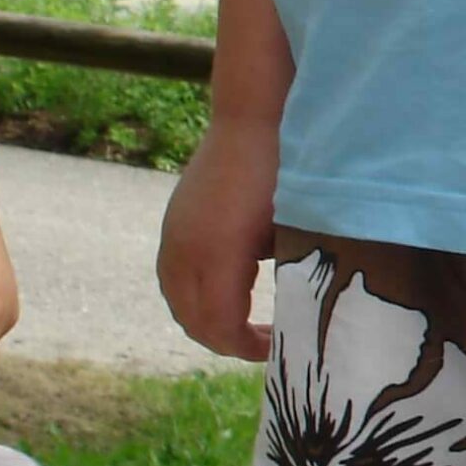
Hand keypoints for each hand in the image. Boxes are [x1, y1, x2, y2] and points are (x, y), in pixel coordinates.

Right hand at [157, 116, 279, 361]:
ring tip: (249, 324)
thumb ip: (286, 277)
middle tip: (267, 343)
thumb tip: (293, 317)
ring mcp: (172, 236)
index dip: (247, 348)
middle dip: (228, 341)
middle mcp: (184, 250)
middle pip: (194, 321)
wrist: (252, 117)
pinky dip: (196, 297)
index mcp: (217, 255)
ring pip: (178, 302)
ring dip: (208, 321)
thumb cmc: (285, 171)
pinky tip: (231, 292)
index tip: (279, 348)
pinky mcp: (172, 224)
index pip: (221, 326)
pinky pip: (173, 278)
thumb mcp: (293, 229)